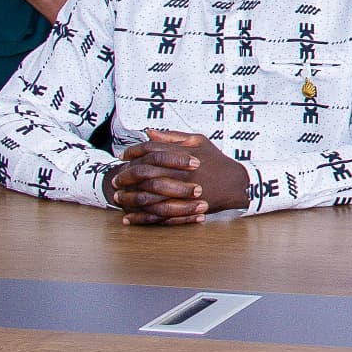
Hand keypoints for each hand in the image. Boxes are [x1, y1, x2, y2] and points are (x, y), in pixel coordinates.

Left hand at [107, 129, 250, 225]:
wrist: (235, 183)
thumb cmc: (216, 161)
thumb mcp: (199, 141)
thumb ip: (173, 136)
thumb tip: (149, 133)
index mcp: (182, 154)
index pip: (150, 150)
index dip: (133, 152)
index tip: (124, 156)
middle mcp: (180, 172)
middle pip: (144, 173)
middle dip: (126, 176)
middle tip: (116, 178)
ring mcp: (182, 191)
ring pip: (147, 195)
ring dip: (129, 197)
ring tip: (118, 197)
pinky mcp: (183, 208)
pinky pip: (156, 215)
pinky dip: (140, 218)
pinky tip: (128, 217)